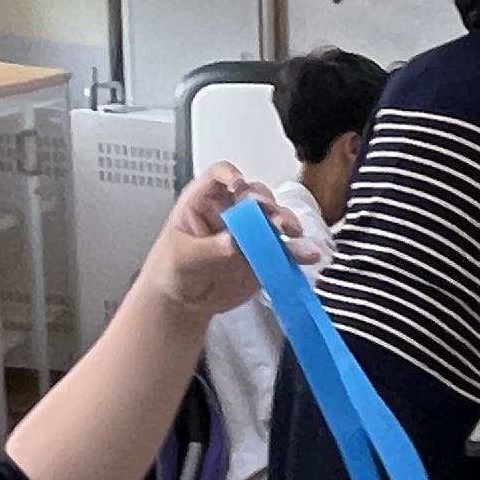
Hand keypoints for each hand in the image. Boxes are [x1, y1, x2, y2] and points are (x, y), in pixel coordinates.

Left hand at [139, 163, 298, 326]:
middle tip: (272, 218)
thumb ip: (209, 248)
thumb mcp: (182, 256)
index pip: (220, 176)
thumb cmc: (173, 270)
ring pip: (275, 218)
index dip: (231, 177)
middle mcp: (231, 212)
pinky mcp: (264, 255)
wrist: (184, 302)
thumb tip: (233, 241)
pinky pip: (284, 250)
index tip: (240, 187)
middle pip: (255, 195)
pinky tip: (307, 255)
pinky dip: (297, 252)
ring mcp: (250, 233)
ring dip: (287, 223)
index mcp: (204, 202)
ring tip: (293, 233)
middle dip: (267, 204)